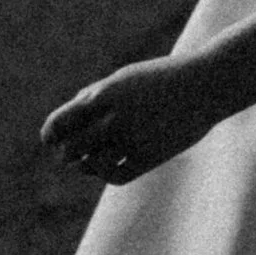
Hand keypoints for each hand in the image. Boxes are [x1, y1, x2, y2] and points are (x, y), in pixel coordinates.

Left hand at [40, 53, 222, 186]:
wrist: (205, 85)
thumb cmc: (161, 78)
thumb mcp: (124, 78)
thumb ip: (94, 95)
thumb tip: (68, 118)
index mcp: (104, 94)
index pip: (61, 123)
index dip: (50, 134)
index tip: (50, 140)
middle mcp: (115, 117)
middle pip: (73, 148)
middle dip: (67, 153)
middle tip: (67, 155)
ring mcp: (133, 138)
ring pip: (93, 164)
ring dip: (85, 165)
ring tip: (85, 162)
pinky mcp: (150, 156)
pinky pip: (116, 175)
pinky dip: (106, 174)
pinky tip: (107, 167)